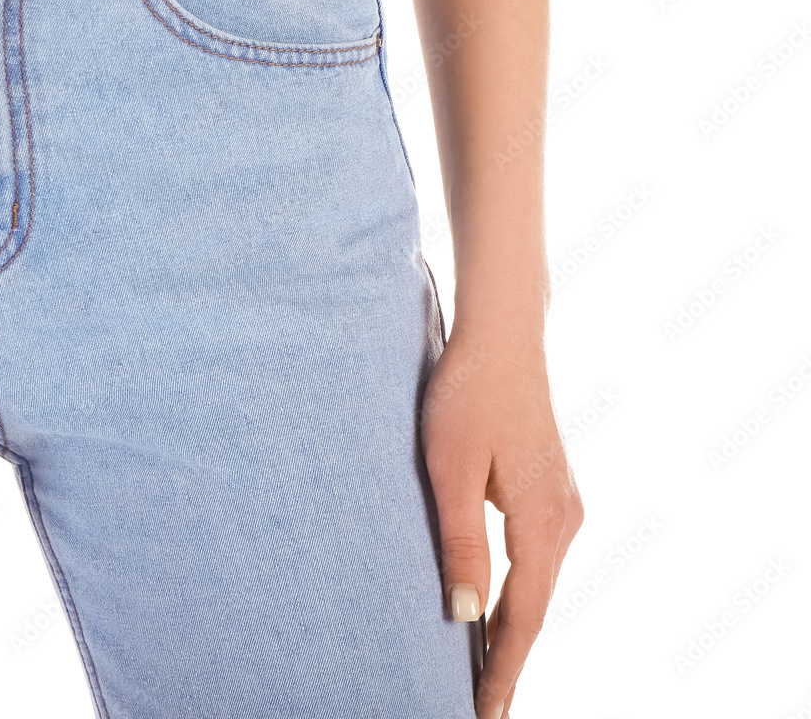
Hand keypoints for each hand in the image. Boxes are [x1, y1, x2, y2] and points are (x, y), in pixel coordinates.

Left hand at [420, 326, 582, 718]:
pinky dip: (517, 589)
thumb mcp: (451, 470)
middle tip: (482, 707)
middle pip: (536, 605)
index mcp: (541, 521)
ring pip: (537, 581)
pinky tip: (496, 602)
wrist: (502, 335)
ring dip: (513, 625)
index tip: (484, 713)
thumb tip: (462, 615)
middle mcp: (564, 517)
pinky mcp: (549, 485)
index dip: (502, 669)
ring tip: (486, 669)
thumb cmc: (468, 394)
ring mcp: (561, 500)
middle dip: (509, 657)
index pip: (522, 616)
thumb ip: (460, 543)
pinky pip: (535, 555)